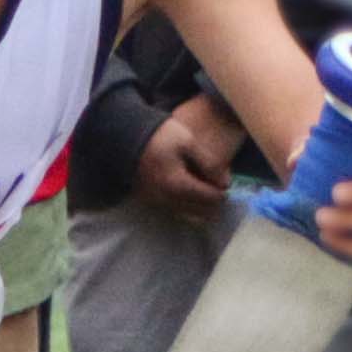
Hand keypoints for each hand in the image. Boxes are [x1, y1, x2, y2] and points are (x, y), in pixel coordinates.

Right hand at [134, 94, 240, 219]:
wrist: (126, 137)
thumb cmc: (160, 136)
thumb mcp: (188, 142)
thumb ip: (209, 163)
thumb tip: (225, 183)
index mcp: (179, 185)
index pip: (210, 198)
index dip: (222, 192)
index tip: (225, 181)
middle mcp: (167, 199)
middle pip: (200, 212)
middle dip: (213, 204)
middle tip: (218, 189)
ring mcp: (157, 202)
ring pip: (187, 216)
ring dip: (201, 208)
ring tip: (206, 194)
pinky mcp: (149, 201)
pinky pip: (174, 211)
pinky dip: (186, 207)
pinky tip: (189, 195)